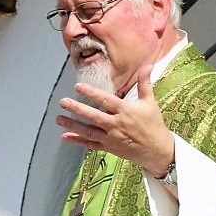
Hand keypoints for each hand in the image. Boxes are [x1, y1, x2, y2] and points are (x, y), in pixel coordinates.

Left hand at [56, 66, 174, 175]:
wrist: (157, 150)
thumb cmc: (153, 124)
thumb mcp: (150, 102)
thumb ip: (144, 83)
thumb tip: (147, 65)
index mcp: (126, 111)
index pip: (106, 100)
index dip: (91, 93)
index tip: (78, 86)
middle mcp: (116, 125)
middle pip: (93, 116)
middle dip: (77, 109)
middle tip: (63, 102)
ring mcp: (111, 138)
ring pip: (88, 131)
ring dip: (72, 125)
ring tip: (58, 118)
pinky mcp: (109, 147)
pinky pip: (90, 144)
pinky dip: (77, 141)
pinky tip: (65, 136)